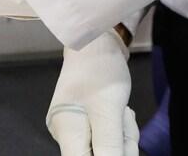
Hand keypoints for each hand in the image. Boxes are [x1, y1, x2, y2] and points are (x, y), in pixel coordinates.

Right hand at [47, 31, 138, 155]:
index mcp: (65, 131)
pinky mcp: (84, 124)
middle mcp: (63, 134)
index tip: (119, 142)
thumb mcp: (110, 111)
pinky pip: (107, 139)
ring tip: (123, 110)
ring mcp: (73, 129)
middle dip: (119, 146)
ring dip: (123, 136)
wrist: (96, 41)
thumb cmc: (101, 71)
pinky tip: (120, 111)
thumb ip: (109, 146)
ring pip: (106, 149)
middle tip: (124, 118)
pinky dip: (119, 130)